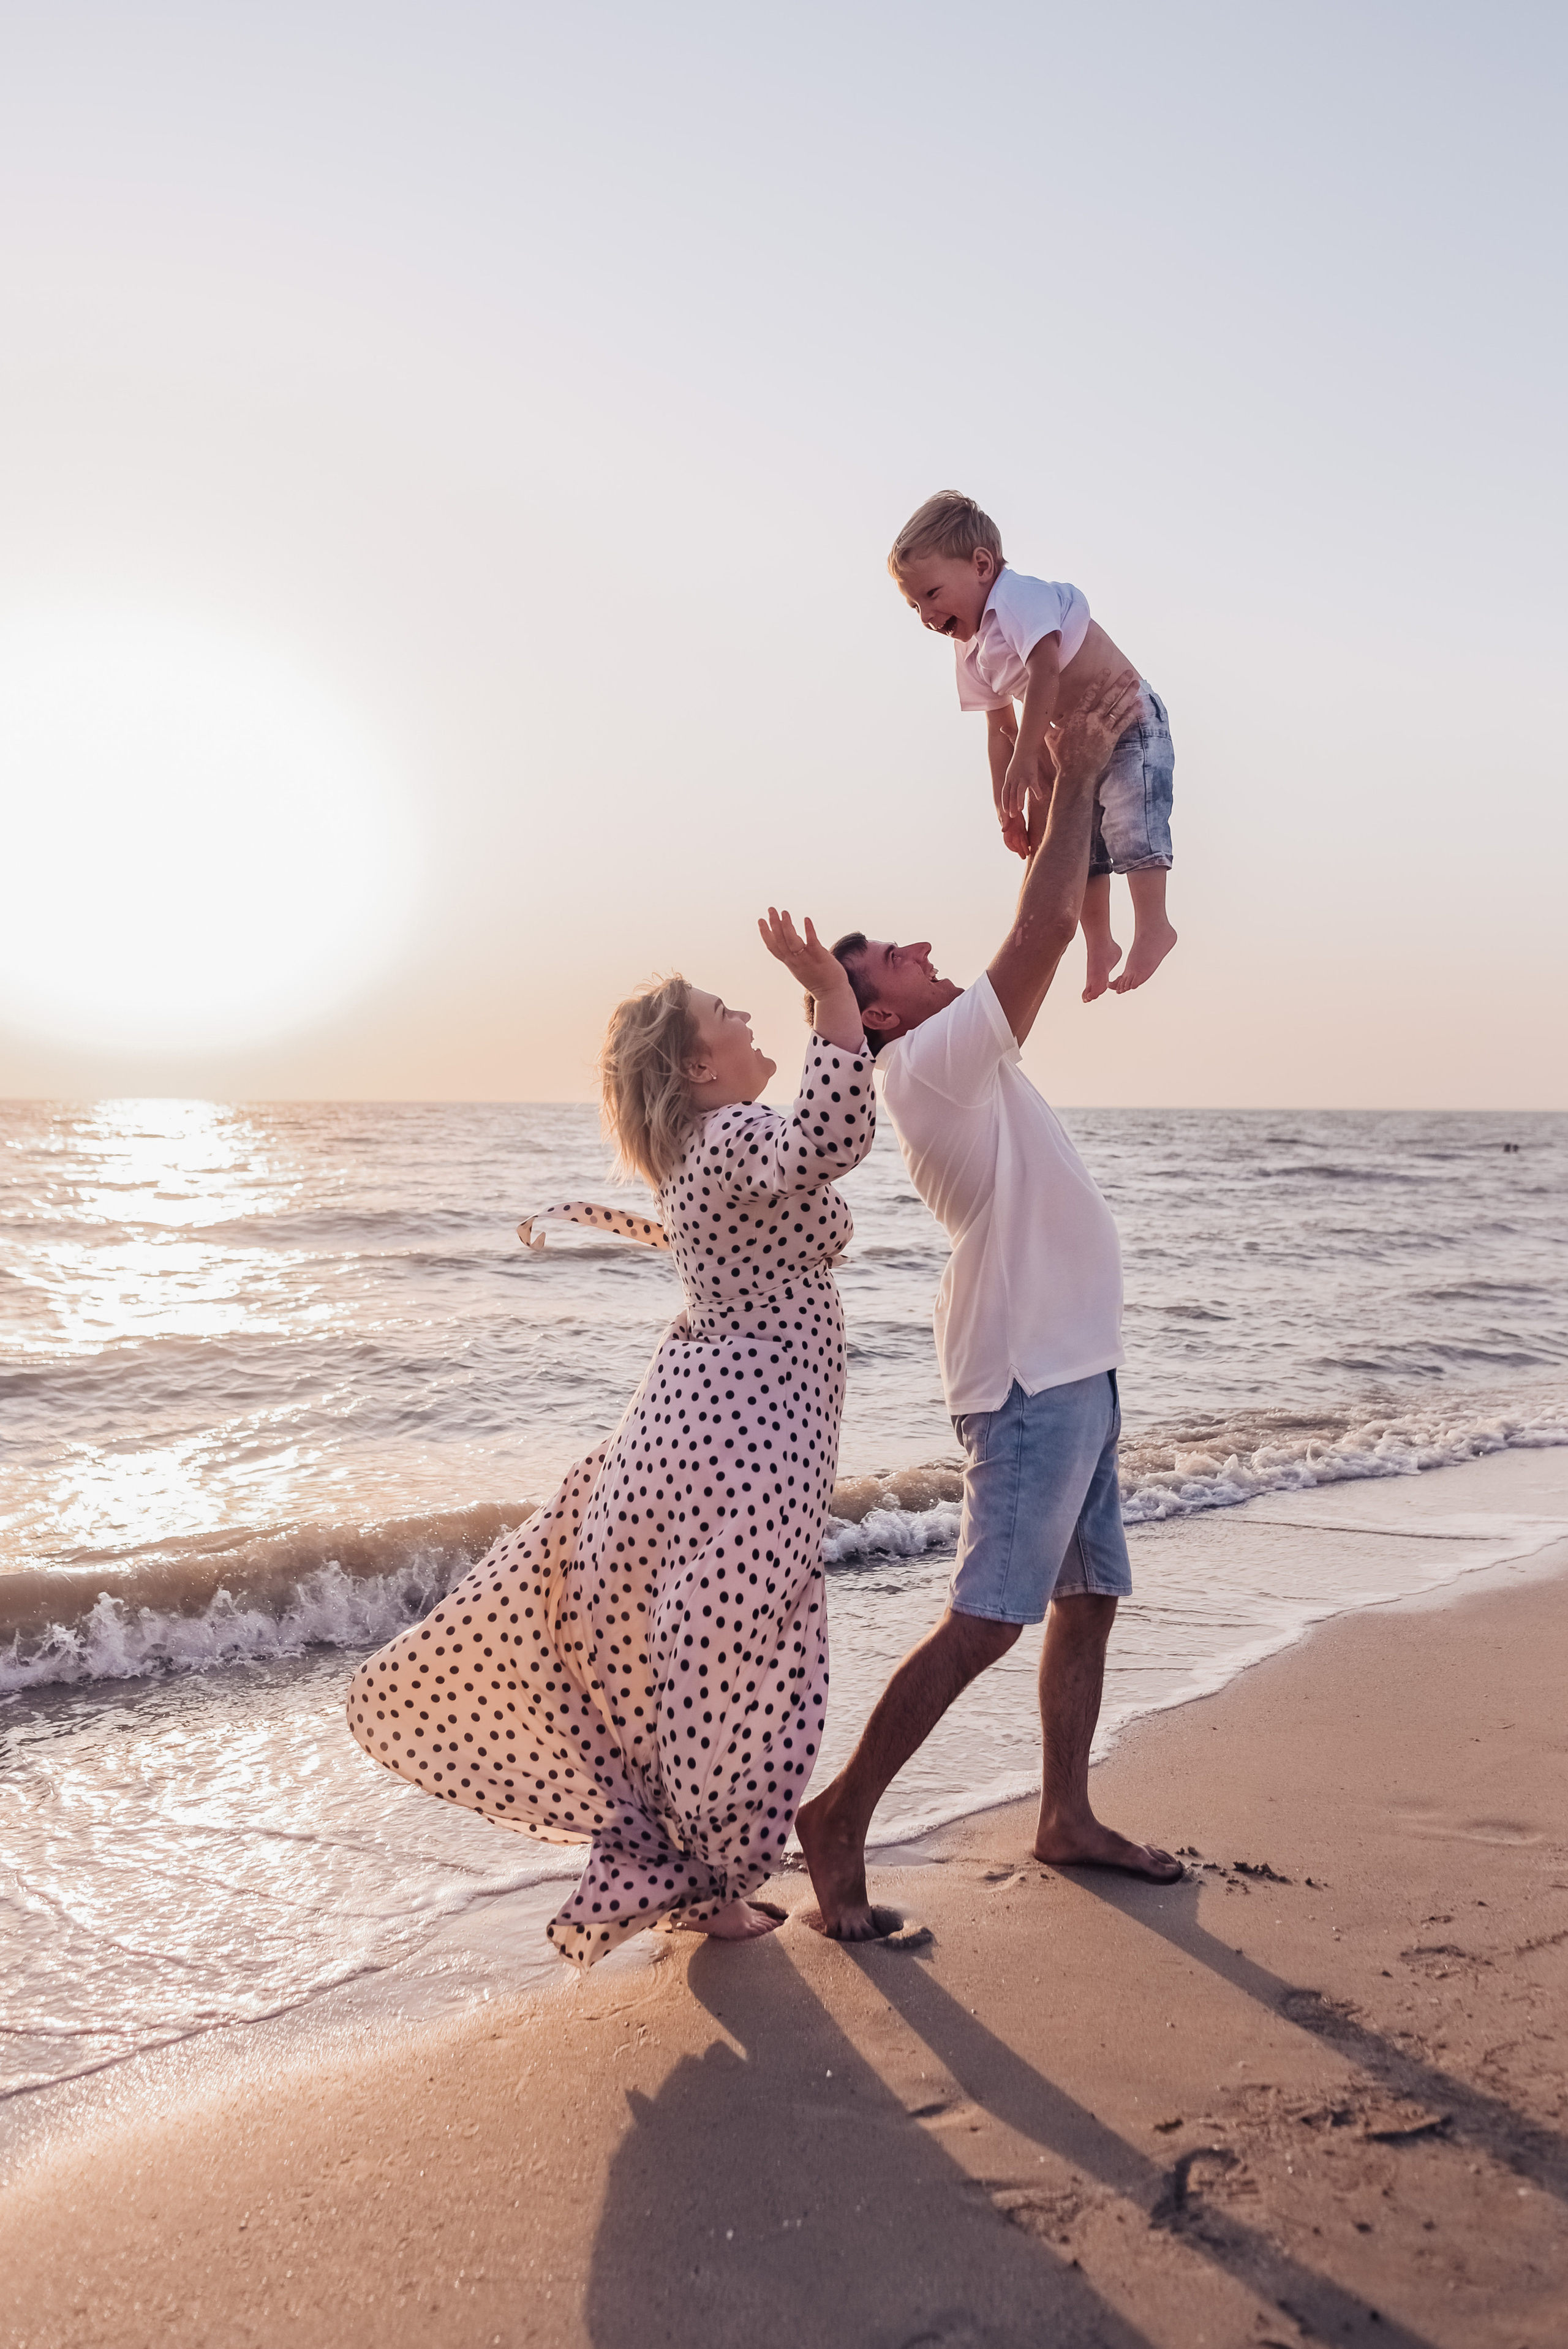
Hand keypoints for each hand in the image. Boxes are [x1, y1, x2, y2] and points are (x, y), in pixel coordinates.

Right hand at [757, 907, 840, 993]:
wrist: (832, 994)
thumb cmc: (818, 979)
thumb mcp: (801, 965)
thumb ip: (795, 952)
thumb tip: (792, 935)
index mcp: (790, 963)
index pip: (773, 947)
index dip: (765, 933)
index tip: (760, 920)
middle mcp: (795, 961)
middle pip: (780, 941)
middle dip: (774, 924)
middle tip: (771, 909)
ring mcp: (807, 959)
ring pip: (792, 942)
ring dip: (787, 926)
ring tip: (784, 912)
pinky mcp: (820, 957)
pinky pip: (812, 942)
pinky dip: (808, 930)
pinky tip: (806, 919)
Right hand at [999, 805, 1030, 859]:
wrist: (1008, 798)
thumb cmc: (1004, 805)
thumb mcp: (1004, 813)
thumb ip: (1004, 822)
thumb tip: (1002, 830)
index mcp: (1006, 829)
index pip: (1008, 841)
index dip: (1012, 847)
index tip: (1017, 851)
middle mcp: (1011, 830)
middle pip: (1016, 843)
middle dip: (1020, 850)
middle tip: (1025, 857)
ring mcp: (1016, 828)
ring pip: (1021, 840)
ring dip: (1025, 847)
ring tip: (1029, 853)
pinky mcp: (1021, 824)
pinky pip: (1024, 835)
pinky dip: (1027, 840)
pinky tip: (1031, 845)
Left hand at [1001, 743, 1038, 819]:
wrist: (1025, 746)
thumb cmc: (1020, 757)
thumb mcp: (1013, 768)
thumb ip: (1013, 778)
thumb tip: (1013, 784)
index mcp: (1009, 778)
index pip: (1004, 792)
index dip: (1004, 802)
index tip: (1005, 811)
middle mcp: (1014, 779)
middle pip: (1010, 794)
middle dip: (1010, 806)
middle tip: (1011, 816)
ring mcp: (1022, 777)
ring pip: (1019, 791)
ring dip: (1019, 801)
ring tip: (1020, 809)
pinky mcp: (1031, 774)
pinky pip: (1034, 785)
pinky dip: (1037, 792)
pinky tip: (1040, 798)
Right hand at [1052, 671, 1144, 792]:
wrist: (1075, 774)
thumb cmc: (1062, 758)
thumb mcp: (1051, 739)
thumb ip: (1049, 726)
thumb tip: (1039, 719)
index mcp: (1077, 717)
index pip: (1089, 694)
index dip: (1099, 681)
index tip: (1106, 670)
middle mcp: (1091, 720)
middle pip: (1108, 697)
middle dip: (1119, 683)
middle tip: (1128, 672)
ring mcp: (1102, 729)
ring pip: (1118, 707)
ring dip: (1128, 694)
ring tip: (1137, 683)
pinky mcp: (1111, 739)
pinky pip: (1124, 723)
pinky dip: (1132, 713)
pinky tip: (1139, 704)